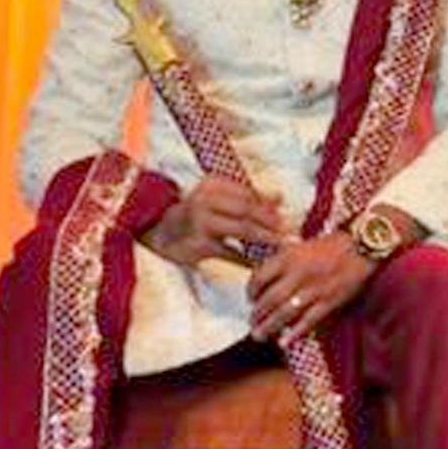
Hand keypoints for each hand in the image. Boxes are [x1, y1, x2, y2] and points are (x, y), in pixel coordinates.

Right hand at [142, 177, 283, 265]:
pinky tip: (260, 263)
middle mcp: (205, 200)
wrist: (159, 231)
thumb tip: (280, 197)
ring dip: (265, 238)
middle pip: (248, 210)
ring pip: (243, 230)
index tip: (284, 215)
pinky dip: (248, 259)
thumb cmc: (194, 215)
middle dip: (271, 221)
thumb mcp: (216, 199)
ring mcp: (201, 223)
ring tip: (280, 245)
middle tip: (288, 231)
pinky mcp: (199, 245)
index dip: (268, 205)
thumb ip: (246, 197)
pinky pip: (231, 253)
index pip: (248, 193)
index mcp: (211, 185)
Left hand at [248, 233, 374, 343]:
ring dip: (269, 326)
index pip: (260, 277)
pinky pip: (307, 321)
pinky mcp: (328, 302)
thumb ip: (285, 259)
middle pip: (268, 299)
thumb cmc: (333, 245)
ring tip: (259, 335)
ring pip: (283, 313)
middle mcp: (297, 274)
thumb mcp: (302, 245)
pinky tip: (283, 342)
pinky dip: (294, 333)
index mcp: (289, 257)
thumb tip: (268, 275)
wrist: (361, 247)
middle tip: (251, 322)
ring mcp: (313, 290)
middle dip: (256, 314)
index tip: (249, 297)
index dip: (251, 290)